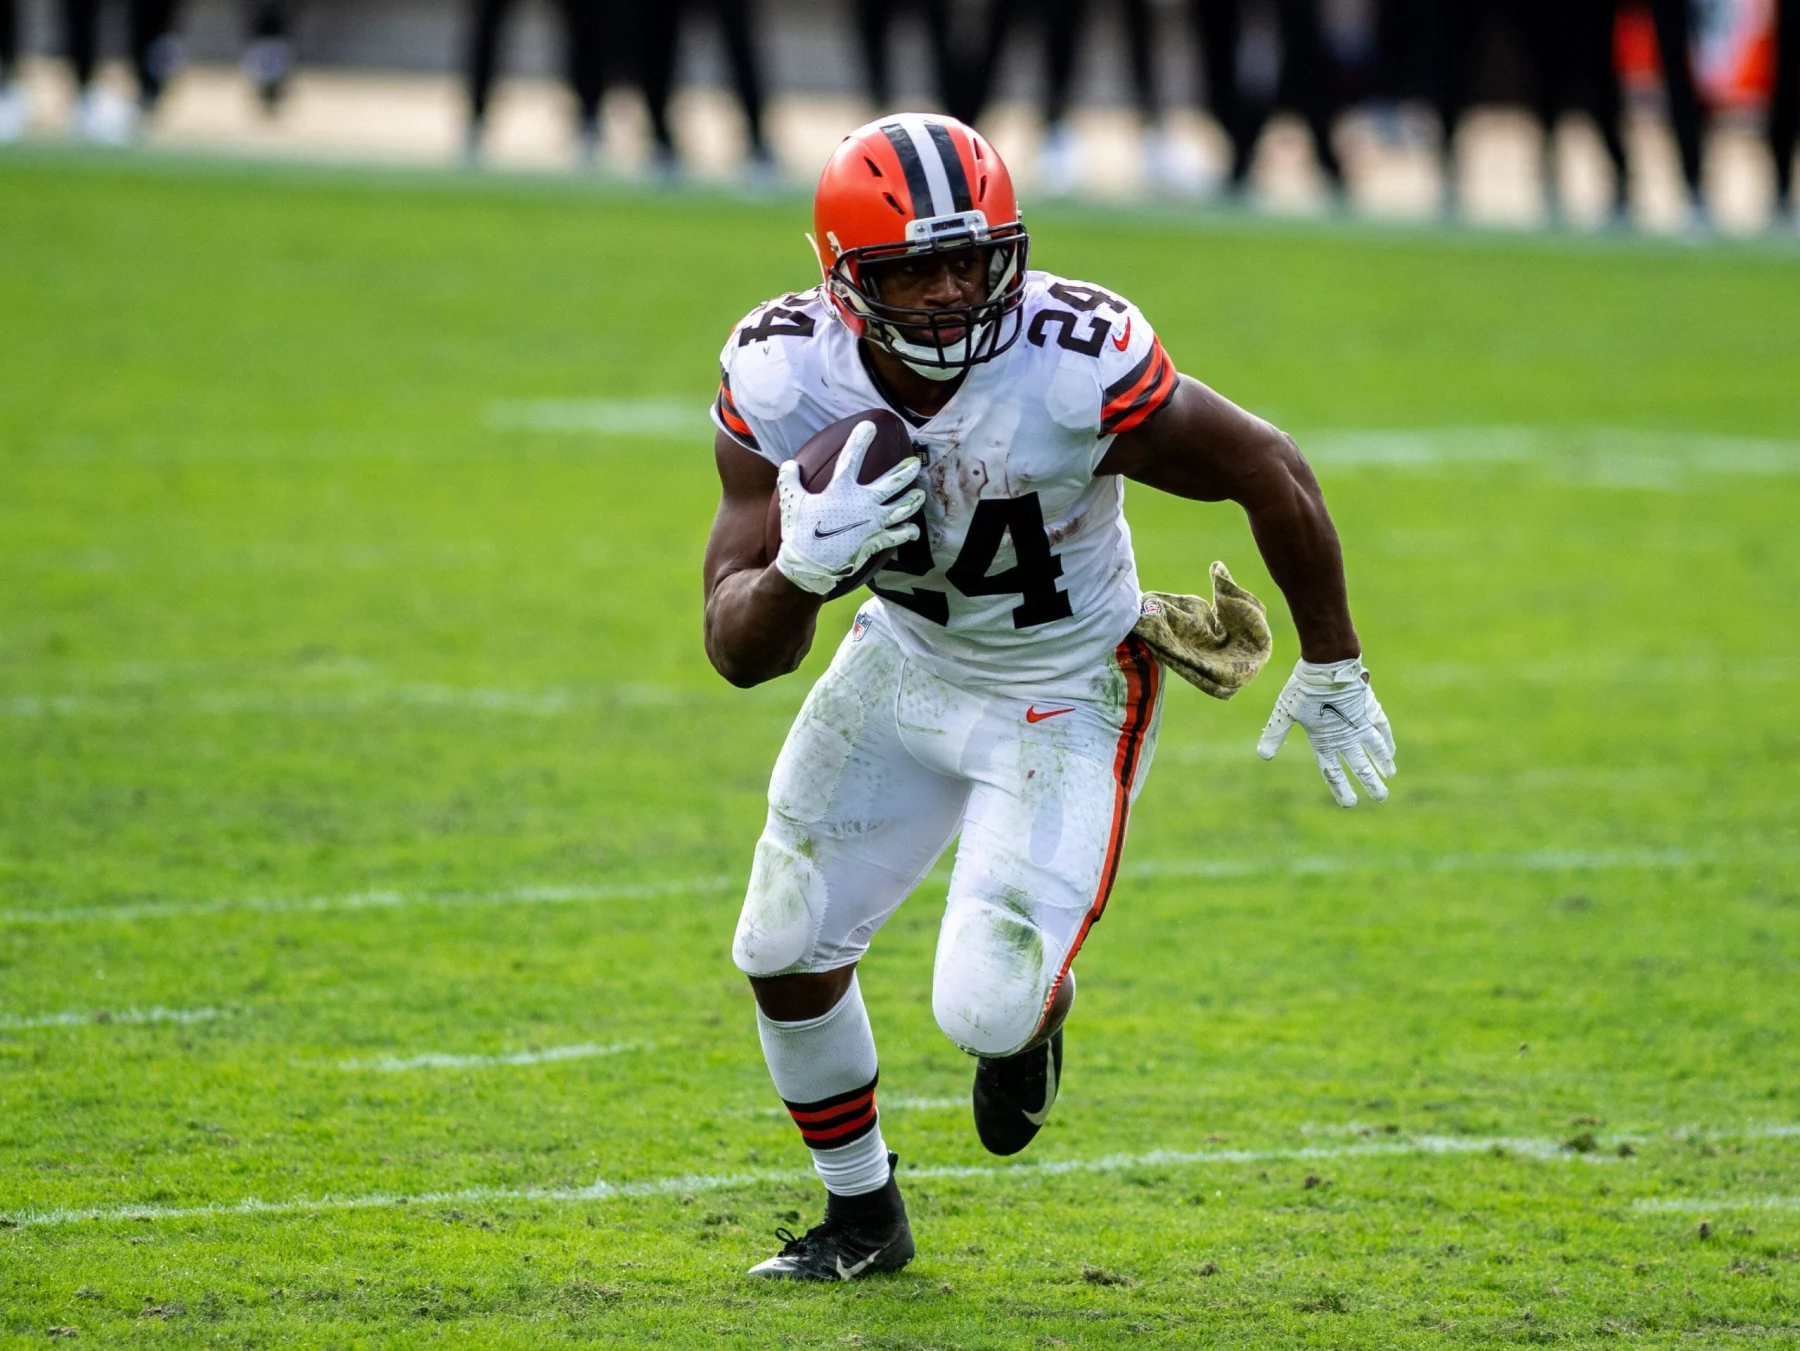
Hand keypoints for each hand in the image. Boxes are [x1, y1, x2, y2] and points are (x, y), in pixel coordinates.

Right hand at [773, 420, 925, 596]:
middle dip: (906, 471)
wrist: (810, 566)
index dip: (861, 439)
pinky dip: (907, 532)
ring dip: (913, 500)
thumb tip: (789, 464)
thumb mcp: (791, 501)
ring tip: (920, 494)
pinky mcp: (876, 541)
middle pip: (893, 483)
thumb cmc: (800, 532)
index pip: (853, 457)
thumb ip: (790, 479)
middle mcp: (863, 503)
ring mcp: (873, 522)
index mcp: (842, 489)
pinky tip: (913, 530)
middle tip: (915, 464)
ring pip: (902, 508)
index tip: (870, 426)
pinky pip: (898, 536)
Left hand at [1256, 657, 1396, 806]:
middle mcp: (1345, 736)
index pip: (1333, 771)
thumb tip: (1263, 756)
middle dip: (1371, 783)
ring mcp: (1360, 723)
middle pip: (1361, 765)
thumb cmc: (1303, 688)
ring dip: (1383, 763)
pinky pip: (1382, 729)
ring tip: (1390, 775)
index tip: (1349, 803)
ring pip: (1376, 749)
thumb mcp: (1285, 712)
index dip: (1341, 789)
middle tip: (1380, 797)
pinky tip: (1391, 750)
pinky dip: (1387, 741)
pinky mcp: (1370, 708)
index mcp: (1324, 740)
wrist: (1328, 665)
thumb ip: (1275, 734)